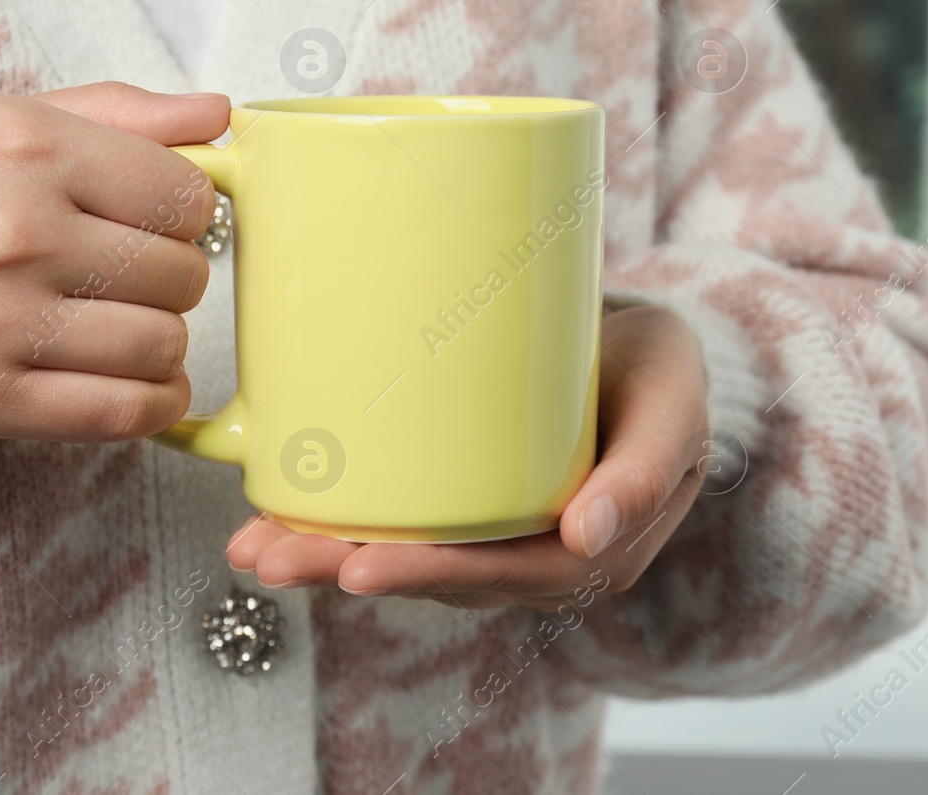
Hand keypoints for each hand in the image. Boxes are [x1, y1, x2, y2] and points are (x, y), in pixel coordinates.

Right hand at [0, 82, 228, 440]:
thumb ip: (113, 114)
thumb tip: (216, 116)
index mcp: (25, 146)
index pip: (183, 193)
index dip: (188, 211)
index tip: (161, 220)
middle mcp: (17, 231)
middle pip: (181, 272)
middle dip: (173, 275)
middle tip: (132, 273)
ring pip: (161, 345)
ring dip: (160, 340)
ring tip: (123, 324)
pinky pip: (119, 413)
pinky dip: (152, 404)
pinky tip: (138, 384)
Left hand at [225, 304, 708, 609]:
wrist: (647, 349)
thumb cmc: (661, 373)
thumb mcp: (673, 407)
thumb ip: (644, 471)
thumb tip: (588, 539)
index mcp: (595, 550)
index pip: (504, 575)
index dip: (430, 574)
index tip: (360, 568)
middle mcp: (540, 558)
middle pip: (441, 577)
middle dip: (351, 570)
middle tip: (274, 559)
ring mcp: (501, 535)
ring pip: (413, 557)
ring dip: (331, 557)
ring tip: (254, 548)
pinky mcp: (469, 505)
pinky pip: (406, 524)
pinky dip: (343, 524)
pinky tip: (279, 518)